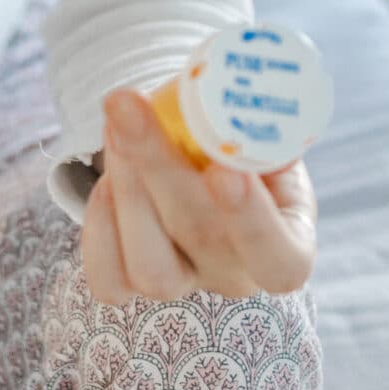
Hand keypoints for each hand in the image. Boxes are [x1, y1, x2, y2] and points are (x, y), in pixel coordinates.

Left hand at [80, 85, 317, 306]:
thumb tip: (242, 104)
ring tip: (115, 124)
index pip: (280, 258)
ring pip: (151, 268)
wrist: (202, 150)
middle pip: (202, 239)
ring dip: (127, 188)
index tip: (226, 170)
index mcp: (289, 246)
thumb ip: (258, 122)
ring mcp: (186, 284)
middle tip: (130, 106)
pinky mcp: (134, 285)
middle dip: (159, 165)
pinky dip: (99, 227)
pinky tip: (104, 179)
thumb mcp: (263, 126)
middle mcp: (238, 274)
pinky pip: (108, 281)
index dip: (252, 220)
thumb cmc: (239, 136)